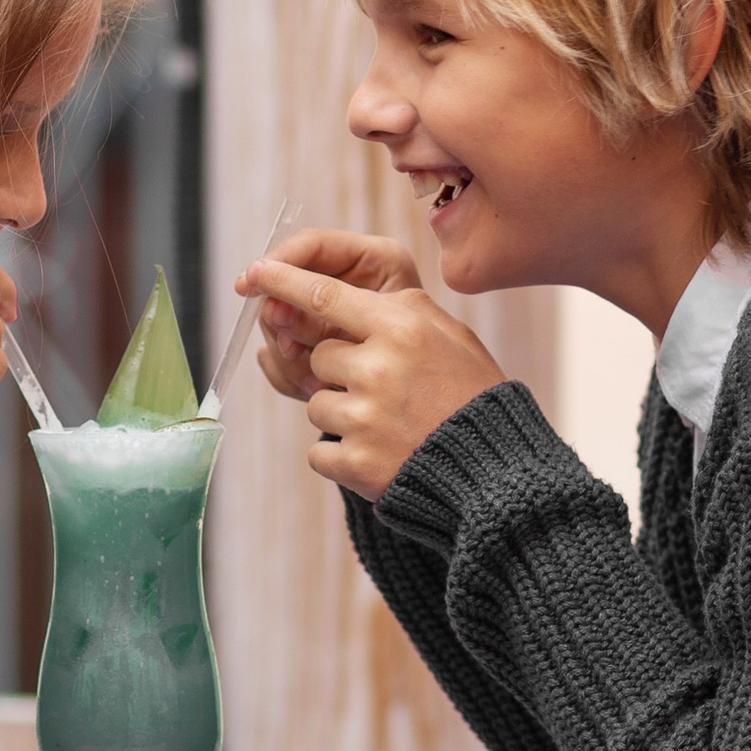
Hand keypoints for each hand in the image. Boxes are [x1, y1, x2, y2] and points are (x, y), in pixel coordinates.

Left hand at [240, 258, 509, 501]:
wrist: (494, 475)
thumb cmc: (473, 398)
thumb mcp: (453, 338)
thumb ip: (404, 312)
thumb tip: (352, 297)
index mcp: (402, 329)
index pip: (325, 295)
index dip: (284, 281)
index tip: (256, 275)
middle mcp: (378, 368)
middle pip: (319, 357)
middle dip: (339, 372)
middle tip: (383, 391)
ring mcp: (365, 418)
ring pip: (316, 404)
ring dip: (341, 415)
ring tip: (387, 426)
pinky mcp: (356, 463)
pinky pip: (319, 451)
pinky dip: (341, 456)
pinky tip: (378, 455)